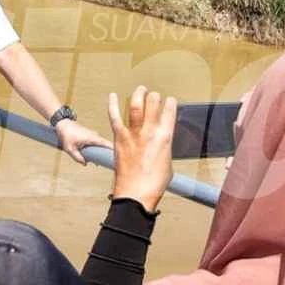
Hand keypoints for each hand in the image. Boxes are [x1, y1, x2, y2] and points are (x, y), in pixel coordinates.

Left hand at [55, 118, 112, 164]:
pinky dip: (97, 148)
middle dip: (107, 153)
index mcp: (92, 138)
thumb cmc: (66, 135)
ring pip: (100, 144)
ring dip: (101, 151)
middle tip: (109, 161)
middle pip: (105, 145)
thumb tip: (85, 163)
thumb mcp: (70, 149)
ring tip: (101, 160)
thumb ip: (77, 157)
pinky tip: (94, 155)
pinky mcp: (90, 135)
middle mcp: (95, 135)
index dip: (113, 149)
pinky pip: (96, 143)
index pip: (106, 143)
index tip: (119, 154)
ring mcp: (93, 134)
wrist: (63, 124)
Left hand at [108, 86, 176, 212]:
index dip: (171, 103)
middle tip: (154, 95)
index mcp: (165, 137)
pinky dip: (113, 105)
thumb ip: (164, 148)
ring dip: (139, 94)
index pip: (170, 111)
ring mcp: (133, 133)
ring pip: (136, 105)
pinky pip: (115, 117)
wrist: (136, 195)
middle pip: (153, 103)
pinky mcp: (119, 138)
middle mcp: (150, 132)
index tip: (170, 101)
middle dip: (155, 96)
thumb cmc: (153, 184)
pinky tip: (113, 96)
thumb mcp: (168, 163)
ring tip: (141, 89)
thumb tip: (160, 144)